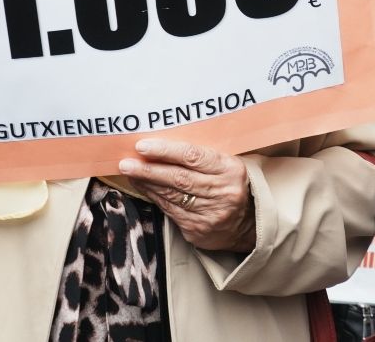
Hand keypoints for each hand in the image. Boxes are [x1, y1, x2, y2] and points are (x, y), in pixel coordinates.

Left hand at [118, 139, 255, 253]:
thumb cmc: (230, 185)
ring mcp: (209, 213)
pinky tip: (144, 188)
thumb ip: (202, 157)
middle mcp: (221, 191)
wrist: (247, 223)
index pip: (194, 157)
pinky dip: (154, 197)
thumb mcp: (226, 165)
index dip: (166, 151)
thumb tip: (162, 145)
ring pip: (171, 195)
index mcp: (230, 170)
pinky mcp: (197, 229)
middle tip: (126, 162)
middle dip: (149, 169)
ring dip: (147, 183)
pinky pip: (170, 210)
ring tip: (130, 172)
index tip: (144, 146)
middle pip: (179, 178)